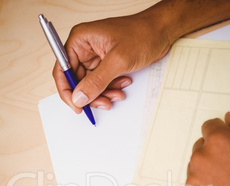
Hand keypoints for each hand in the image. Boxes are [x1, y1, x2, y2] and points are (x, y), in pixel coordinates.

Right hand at [52, 11, 170, 111]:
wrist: (162, 32)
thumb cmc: (142, 34)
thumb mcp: (117, 61)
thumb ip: (96, 81)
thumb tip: (79, 98)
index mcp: (80, 40)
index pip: (63, 69)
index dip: (67, 90)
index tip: (76, 106)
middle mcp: (85, 49)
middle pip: (77, 81)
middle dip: (91, 95)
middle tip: (104, 103)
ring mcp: (96, 58)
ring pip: (90, 86)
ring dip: (103, 94)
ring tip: (118, 93)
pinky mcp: (106, 65)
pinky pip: (102, 84)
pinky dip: (111, 89)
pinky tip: (123, 84)